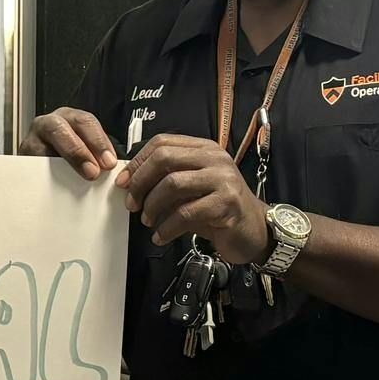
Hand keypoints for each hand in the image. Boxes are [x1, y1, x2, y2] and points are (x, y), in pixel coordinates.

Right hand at [18, 108, 117, 180]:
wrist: (43, 160)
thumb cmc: (70, 152)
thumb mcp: (85, 146)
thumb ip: (97, 154)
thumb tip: (112, 170)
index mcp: (69, 117)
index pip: (85, 122)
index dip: (98, 141)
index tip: (108, 162)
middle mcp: (48, 123)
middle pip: (60, 130)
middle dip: (78, 151)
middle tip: (92, 172)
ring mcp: (31, 140)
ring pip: (41, 149)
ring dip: (58, 165)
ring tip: (73, 182)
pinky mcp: (21, 158)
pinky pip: (30, 167)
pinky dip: (43, 177)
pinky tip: (55, 186)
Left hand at [115, 134, 268, 264]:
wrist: (253, 230)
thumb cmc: (219, 209)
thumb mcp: (193, 188)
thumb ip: (168, 179)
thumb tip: (130, 182)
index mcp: (204, 148)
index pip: (162, 143)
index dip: (138, 162)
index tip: (124, 182)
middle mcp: (215, 158)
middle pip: (164, 159)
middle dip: (140, 182)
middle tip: (132, 203)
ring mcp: (223, 179)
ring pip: (172, 184)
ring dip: (152, 206)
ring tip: (148, 220)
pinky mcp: (226, 204)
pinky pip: (185, 213)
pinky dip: (166, 228)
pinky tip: (161, 236)